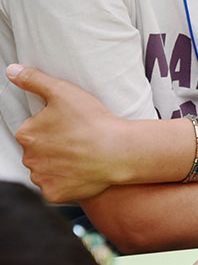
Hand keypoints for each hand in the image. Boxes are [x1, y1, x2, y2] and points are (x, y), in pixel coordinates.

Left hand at [6, 64, 127, 201]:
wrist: (118, 151)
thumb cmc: (92, 120)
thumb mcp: (63, 91)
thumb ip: (34, 80)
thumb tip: (11, 71)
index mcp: (26, 133)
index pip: (33, 131)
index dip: (52, 128)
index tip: (70, 126)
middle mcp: (28, 158)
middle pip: (37, 151)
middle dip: (53, 147)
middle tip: (78, 140)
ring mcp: (41, 178)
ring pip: (45, 170)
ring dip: (58, 165)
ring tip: (82, 156)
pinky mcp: (54, 194)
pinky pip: (54, 188)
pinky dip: (65, 182)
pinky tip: (81, 171)